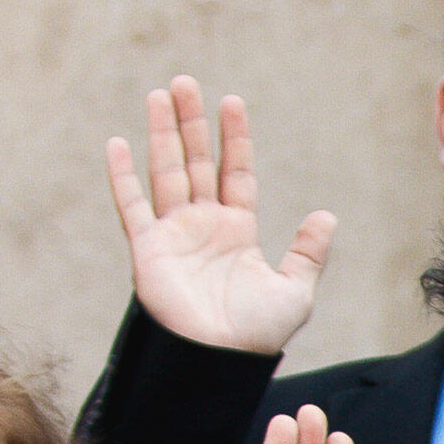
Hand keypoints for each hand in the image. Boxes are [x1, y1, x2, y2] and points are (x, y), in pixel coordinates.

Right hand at [103, 77, 333, 356]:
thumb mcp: (294, 290)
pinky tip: (117, 143)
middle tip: (186, 81)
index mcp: (237, 231)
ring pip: (166, 172)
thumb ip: (307, 252)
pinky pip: (132, 207)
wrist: (219, 362)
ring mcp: (174, 235)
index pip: (235, 173)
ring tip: (161, 94)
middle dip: (191, 122)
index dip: (234, 138)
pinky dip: (122, 177)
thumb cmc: (256, 335)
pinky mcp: (148, 250)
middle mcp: (203, 226)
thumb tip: (326, 215)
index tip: (232, 101)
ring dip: (162, 134)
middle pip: (197, 162)